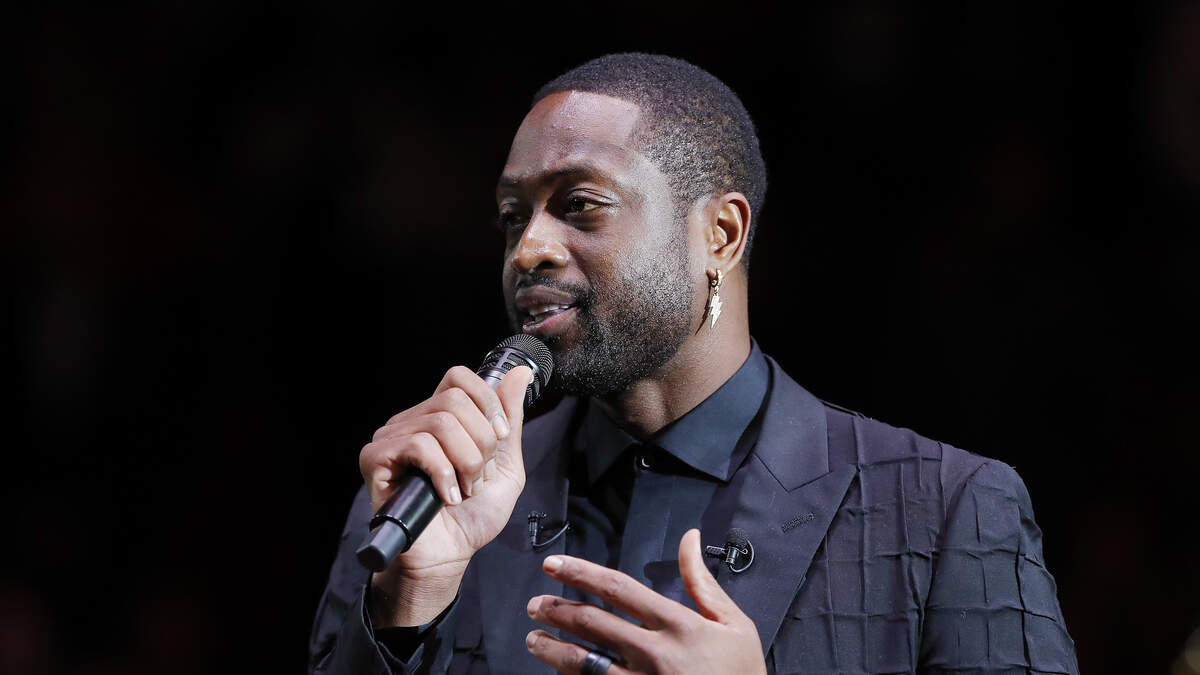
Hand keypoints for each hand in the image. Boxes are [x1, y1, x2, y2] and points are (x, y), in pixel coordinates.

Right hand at [359, 364, 532, 626]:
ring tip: (464, 490)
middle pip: (454, 399)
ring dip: (466, 461)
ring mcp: (391, 438)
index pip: (458, 378)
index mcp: (439, 417)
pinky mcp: (376, 459)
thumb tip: (520, 373)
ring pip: (441, 422)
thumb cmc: (471, 516)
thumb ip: (510, 421)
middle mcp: (411, 421)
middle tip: (479, 476)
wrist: (448, 557)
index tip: (499, 437)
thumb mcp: (505, 465)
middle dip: (481, 442)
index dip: (486, 402)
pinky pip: (418, 444)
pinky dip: (443, 472)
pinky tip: (447, 496)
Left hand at [524, 529, 765, 674]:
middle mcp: (655, 654)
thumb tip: (689, 539)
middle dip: (557, 610)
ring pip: (583, 663)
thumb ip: (702, 582)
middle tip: (536, 604)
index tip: (554, 565)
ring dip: (552, 648)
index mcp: (678, 626)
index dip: (581, 573)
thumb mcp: (733, 624)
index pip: (618, 589)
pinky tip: (559, 671)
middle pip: (592, 624)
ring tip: (534, 638)